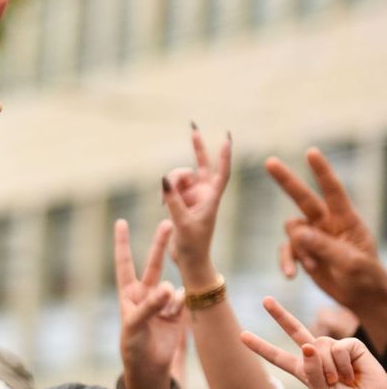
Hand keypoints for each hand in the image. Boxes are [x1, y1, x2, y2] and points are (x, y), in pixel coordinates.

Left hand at [116, 219, 186, 388]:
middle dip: (160, 244)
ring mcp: (162, 302)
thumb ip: (150, 306)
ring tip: (164, 313)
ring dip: (170, 296)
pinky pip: (182, 300)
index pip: (124, 263)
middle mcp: (144, 294)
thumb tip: (169, 288)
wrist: (149, 367)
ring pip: (171, 286)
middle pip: (153, 264)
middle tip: (168, 223)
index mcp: (127, 294)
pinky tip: (171, 317)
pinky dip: (178, 307)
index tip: (120, 221)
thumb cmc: (133, 346)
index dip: (123, 243)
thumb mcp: (135, 325)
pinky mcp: (176, 312)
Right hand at [160, 125, 231, 282]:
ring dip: (171, 183)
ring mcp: (191, 197)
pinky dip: (165, 192)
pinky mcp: (180, 202)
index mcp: (212, 198)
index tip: (227, 137)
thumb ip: (173, 200)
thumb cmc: (193, 245)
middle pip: (201, 165)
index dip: (224, 155)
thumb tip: (164, 179)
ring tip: (164, 200)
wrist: (189, 261)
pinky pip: (170, 188)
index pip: (221, 172)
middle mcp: (203, 194)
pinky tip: (162, 205)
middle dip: (197, 147)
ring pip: (179, 177)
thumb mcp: (182, 223)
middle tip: (193, 127)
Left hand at [242, 297, 386, 388]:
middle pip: (295, 330)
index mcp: (302, 368)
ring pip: (318, 347)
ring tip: (341, 381)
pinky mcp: (350, 345)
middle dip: (280, 315)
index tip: (243, 336)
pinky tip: (352, 374)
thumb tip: (307, 346)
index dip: (261, 347)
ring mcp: (332, 348)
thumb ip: (311, 371)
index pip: (277, 356)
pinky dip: (343, 365)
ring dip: (329, 369)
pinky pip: (338, 348)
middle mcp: (315, 354)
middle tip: (265, 300)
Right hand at [269, 149, 386, 314]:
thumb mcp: (351, 263)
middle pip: (303, 198)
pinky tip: (293, 275)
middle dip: (286, 180)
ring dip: (297, 249)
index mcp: (346, 221)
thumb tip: (298, 232)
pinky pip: (286, 251)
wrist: (361, 298)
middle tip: (270, 161)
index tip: (311, 152)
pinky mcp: (304, 253)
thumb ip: (325, 246)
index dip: (322, 172)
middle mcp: (327, 224)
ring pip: (291, 230)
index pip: (333, 191)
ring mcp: (314, 238)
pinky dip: (287, 262)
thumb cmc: (365, 278)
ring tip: (312, 267)